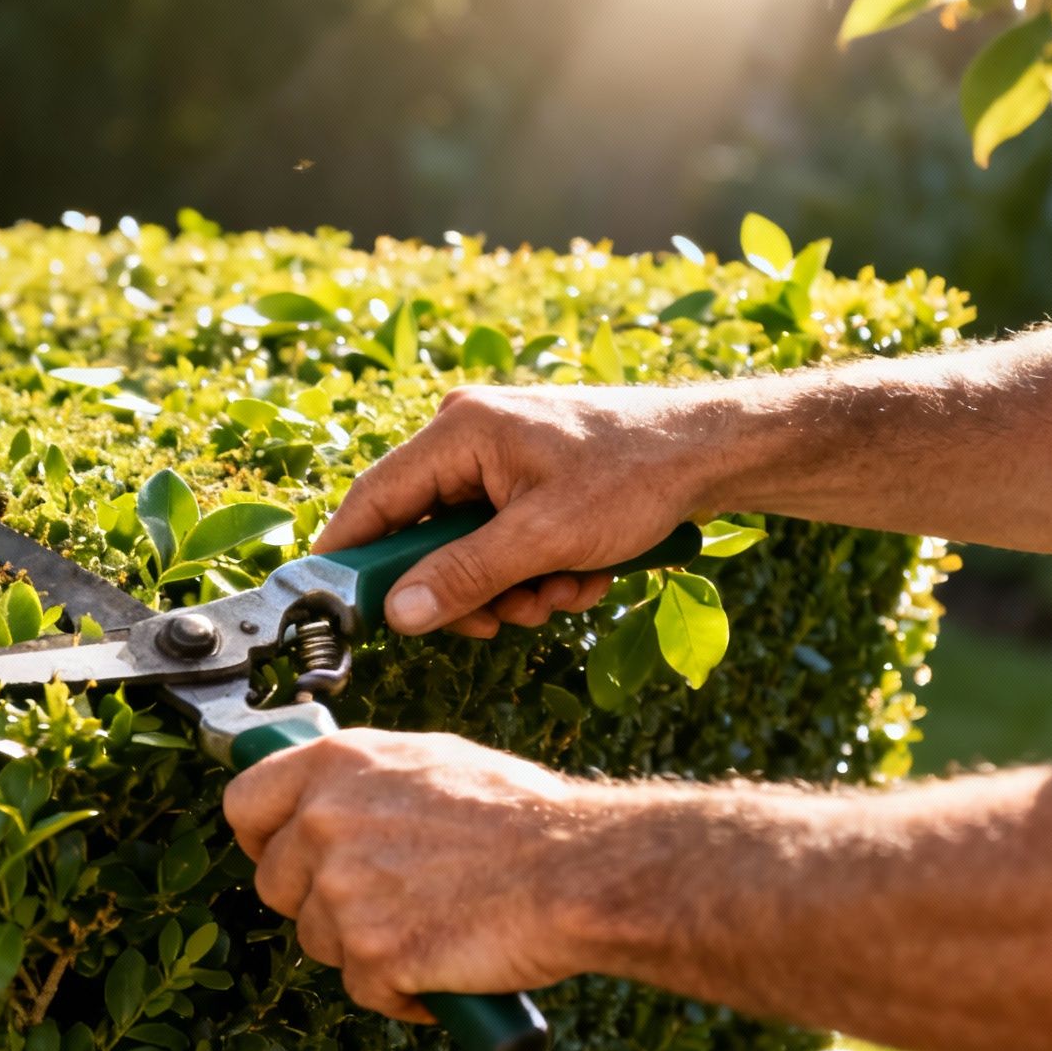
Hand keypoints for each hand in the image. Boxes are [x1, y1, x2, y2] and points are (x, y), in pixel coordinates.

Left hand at [221, 728, 592, 1023]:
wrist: (573, 870)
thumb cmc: (517, 815)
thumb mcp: (426, 761)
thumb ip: (358, 782)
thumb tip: (317, 798)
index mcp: (336, 765)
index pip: (243, 803)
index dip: (259, 837)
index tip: (281, 853)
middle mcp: (325, 822)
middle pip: (273, 883)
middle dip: (316, 901)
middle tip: (381, 900)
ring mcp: (343, 890)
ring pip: (317, 940)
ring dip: (362, 946)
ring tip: (429, 924)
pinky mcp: (371, 953)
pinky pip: (361, 989)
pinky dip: (398, 991)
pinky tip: (442, 964)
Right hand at [314, 384, 715, 635]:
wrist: (711, 452)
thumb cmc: (636, 475)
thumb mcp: (546, 538)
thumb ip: (465, 576)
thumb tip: (399, 616)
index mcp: (459, 432)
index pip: (374, 500)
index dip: (351, 558)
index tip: (340, 609)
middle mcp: (467, 437)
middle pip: (423, 535)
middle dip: (468, 587)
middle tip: (505, 618)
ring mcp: (497, 457)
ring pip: (467, 548)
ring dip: (511, 587)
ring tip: (566, 589)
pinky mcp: (524, 478)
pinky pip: (501, 540)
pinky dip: (535, 569)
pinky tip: (581, 572)